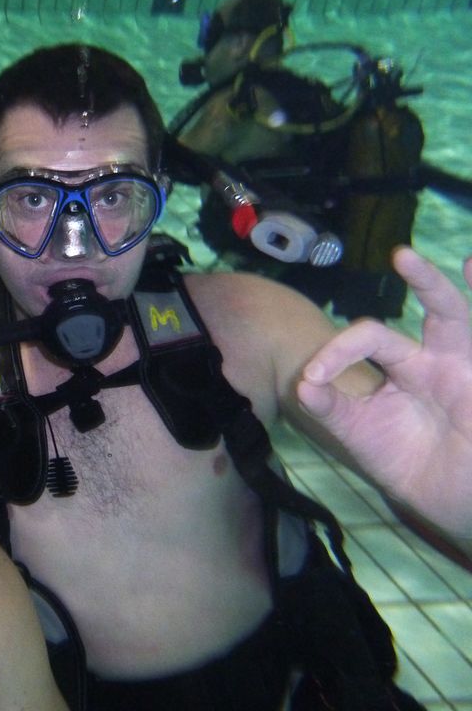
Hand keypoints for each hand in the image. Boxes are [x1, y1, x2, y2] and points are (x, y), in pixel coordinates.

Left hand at [297, 248, 471, 538]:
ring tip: (459, 261)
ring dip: (453, 290)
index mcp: (403, 366)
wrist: (444, 503)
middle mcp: (439, 361)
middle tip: (401, 255)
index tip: (313, 376)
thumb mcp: (359, 433)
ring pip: (464, 321)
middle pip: (436, 311)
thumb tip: (303, 384)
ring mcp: (466, 372)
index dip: (339, 351)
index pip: (370, 338)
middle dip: (424, 281)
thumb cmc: (403, 460)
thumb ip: (332, 408)